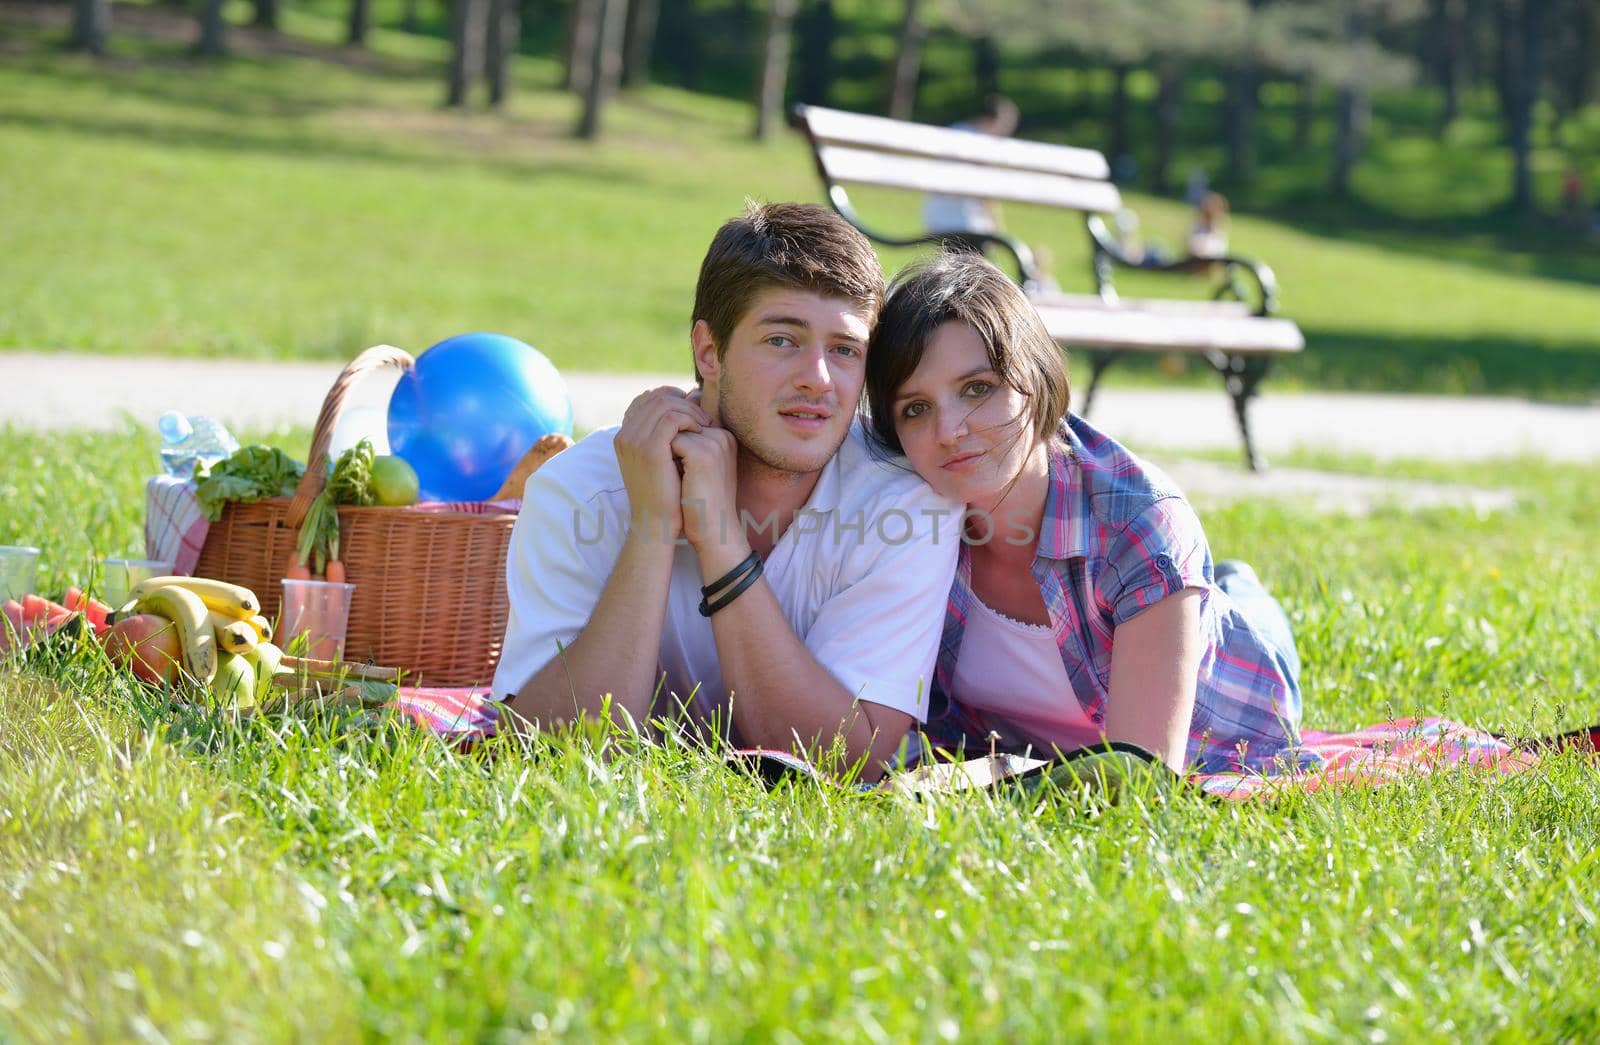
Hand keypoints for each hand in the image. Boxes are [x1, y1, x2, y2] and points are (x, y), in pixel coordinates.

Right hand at [615, 386, 709, 544]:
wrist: (657, 524)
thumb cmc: (665, 495)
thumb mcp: (661, 461)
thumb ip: (665, 436)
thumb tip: (686, 408)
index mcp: (625, 436)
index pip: (649, 399)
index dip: (675, 399)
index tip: (695, 412)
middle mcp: (625, 435)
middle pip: (657, 397)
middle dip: (685, 403)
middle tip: (704, 418)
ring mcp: (634, 440)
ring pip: (665, 404)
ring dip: (690, 411)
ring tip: (705, 425)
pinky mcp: (649, 449)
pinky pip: (672, 418)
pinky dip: (690, 420)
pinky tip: (701, 432)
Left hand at [670, 426, 742, 562]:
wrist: (712, 530)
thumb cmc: (702, 502)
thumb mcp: (699, 467)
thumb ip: (690, 445)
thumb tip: (664, 430)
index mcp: (724, 437)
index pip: (687, 421)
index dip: (673, 442)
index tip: (676, 465)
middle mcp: (722, 436)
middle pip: (679, 423)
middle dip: (668, 443)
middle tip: (672, 471)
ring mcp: (714, 444)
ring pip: (673, 431)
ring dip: (665, 450)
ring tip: (674, 475)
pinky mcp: (703, 455)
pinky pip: (670, 442)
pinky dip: (664, 458)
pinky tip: (672, 477)